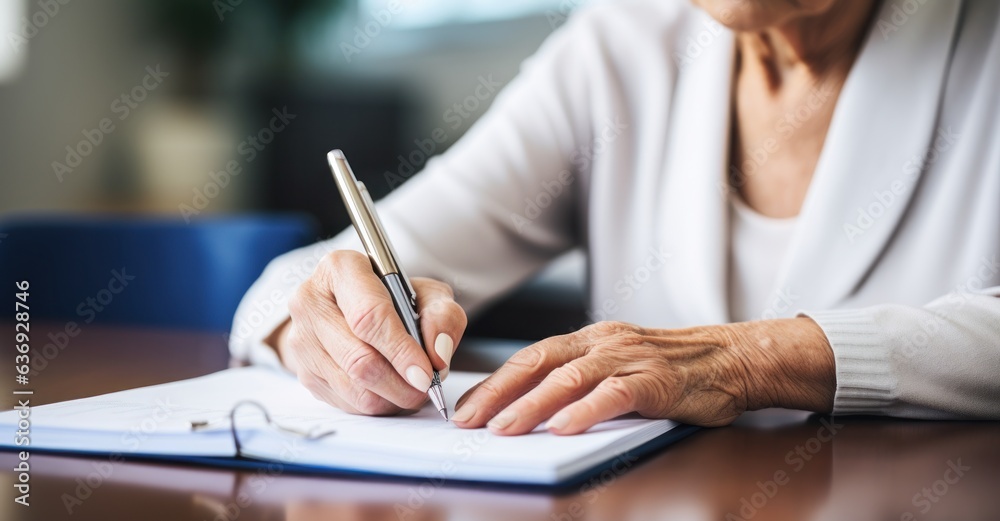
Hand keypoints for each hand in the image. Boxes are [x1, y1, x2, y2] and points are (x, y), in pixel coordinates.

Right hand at [270, 250, 467, 414]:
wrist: (351, 309)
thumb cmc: (392, 298)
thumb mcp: (427, 293)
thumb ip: (442, 316)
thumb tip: (438, 354)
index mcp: (340, 269)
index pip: (368, 316)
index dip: (400, 350)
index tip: (426, 373)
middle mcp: (311, 302)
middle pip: (359, 358)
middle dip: (400, 382)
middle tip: (426, 387)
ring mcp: (301, 340)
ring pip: (352, 386)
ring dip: (391, 397)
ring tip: (413, 389)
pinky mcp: (303, 372)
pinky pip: (346, 401)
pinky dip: (376, 403)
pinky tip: (391, 391)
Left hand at [451, 318, 833, 434]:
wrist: (734, 359)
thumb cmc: (673, 370)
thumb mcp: (618, 366)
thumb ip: (581, 381)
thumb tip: (531, 411)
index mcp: (589, 339)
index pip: (530, 358)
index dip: (494, 383)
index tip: (465, 408)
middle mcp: (603, 342)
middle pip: (538, 363)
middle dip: (498, 393)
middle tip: (468, 421)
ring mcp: (629, 358)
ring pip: (569, 378)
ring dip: (531, 405)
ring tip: (503, 428)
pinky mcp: (656, 380)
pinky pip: (614, 394)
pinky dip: (585, 411)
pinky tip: (562, 428)